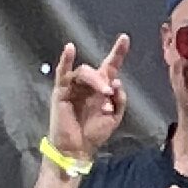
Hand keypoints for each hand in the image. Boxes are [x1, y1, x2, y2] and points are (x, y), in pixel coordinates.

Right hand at [52, 33, 128, 160]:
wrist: (78, 148)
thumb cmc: (94, 133)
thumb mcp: (114, 117)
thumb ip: (119, 100)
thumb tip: (117, 82)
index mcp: (102, 89)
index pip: (110, 66)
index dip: (118, 52)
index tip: (125, 38)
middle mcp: (88, 85)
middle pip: (97, 71)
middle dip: (105, 81)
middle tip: (109, 93)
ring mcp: (74, 86)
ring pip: (84, 72)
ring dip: (95, 81)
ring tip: (103, 94)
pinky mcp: (61, 91)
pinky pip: (63, 73)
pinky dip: (65, 60)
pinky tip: (70, 49)